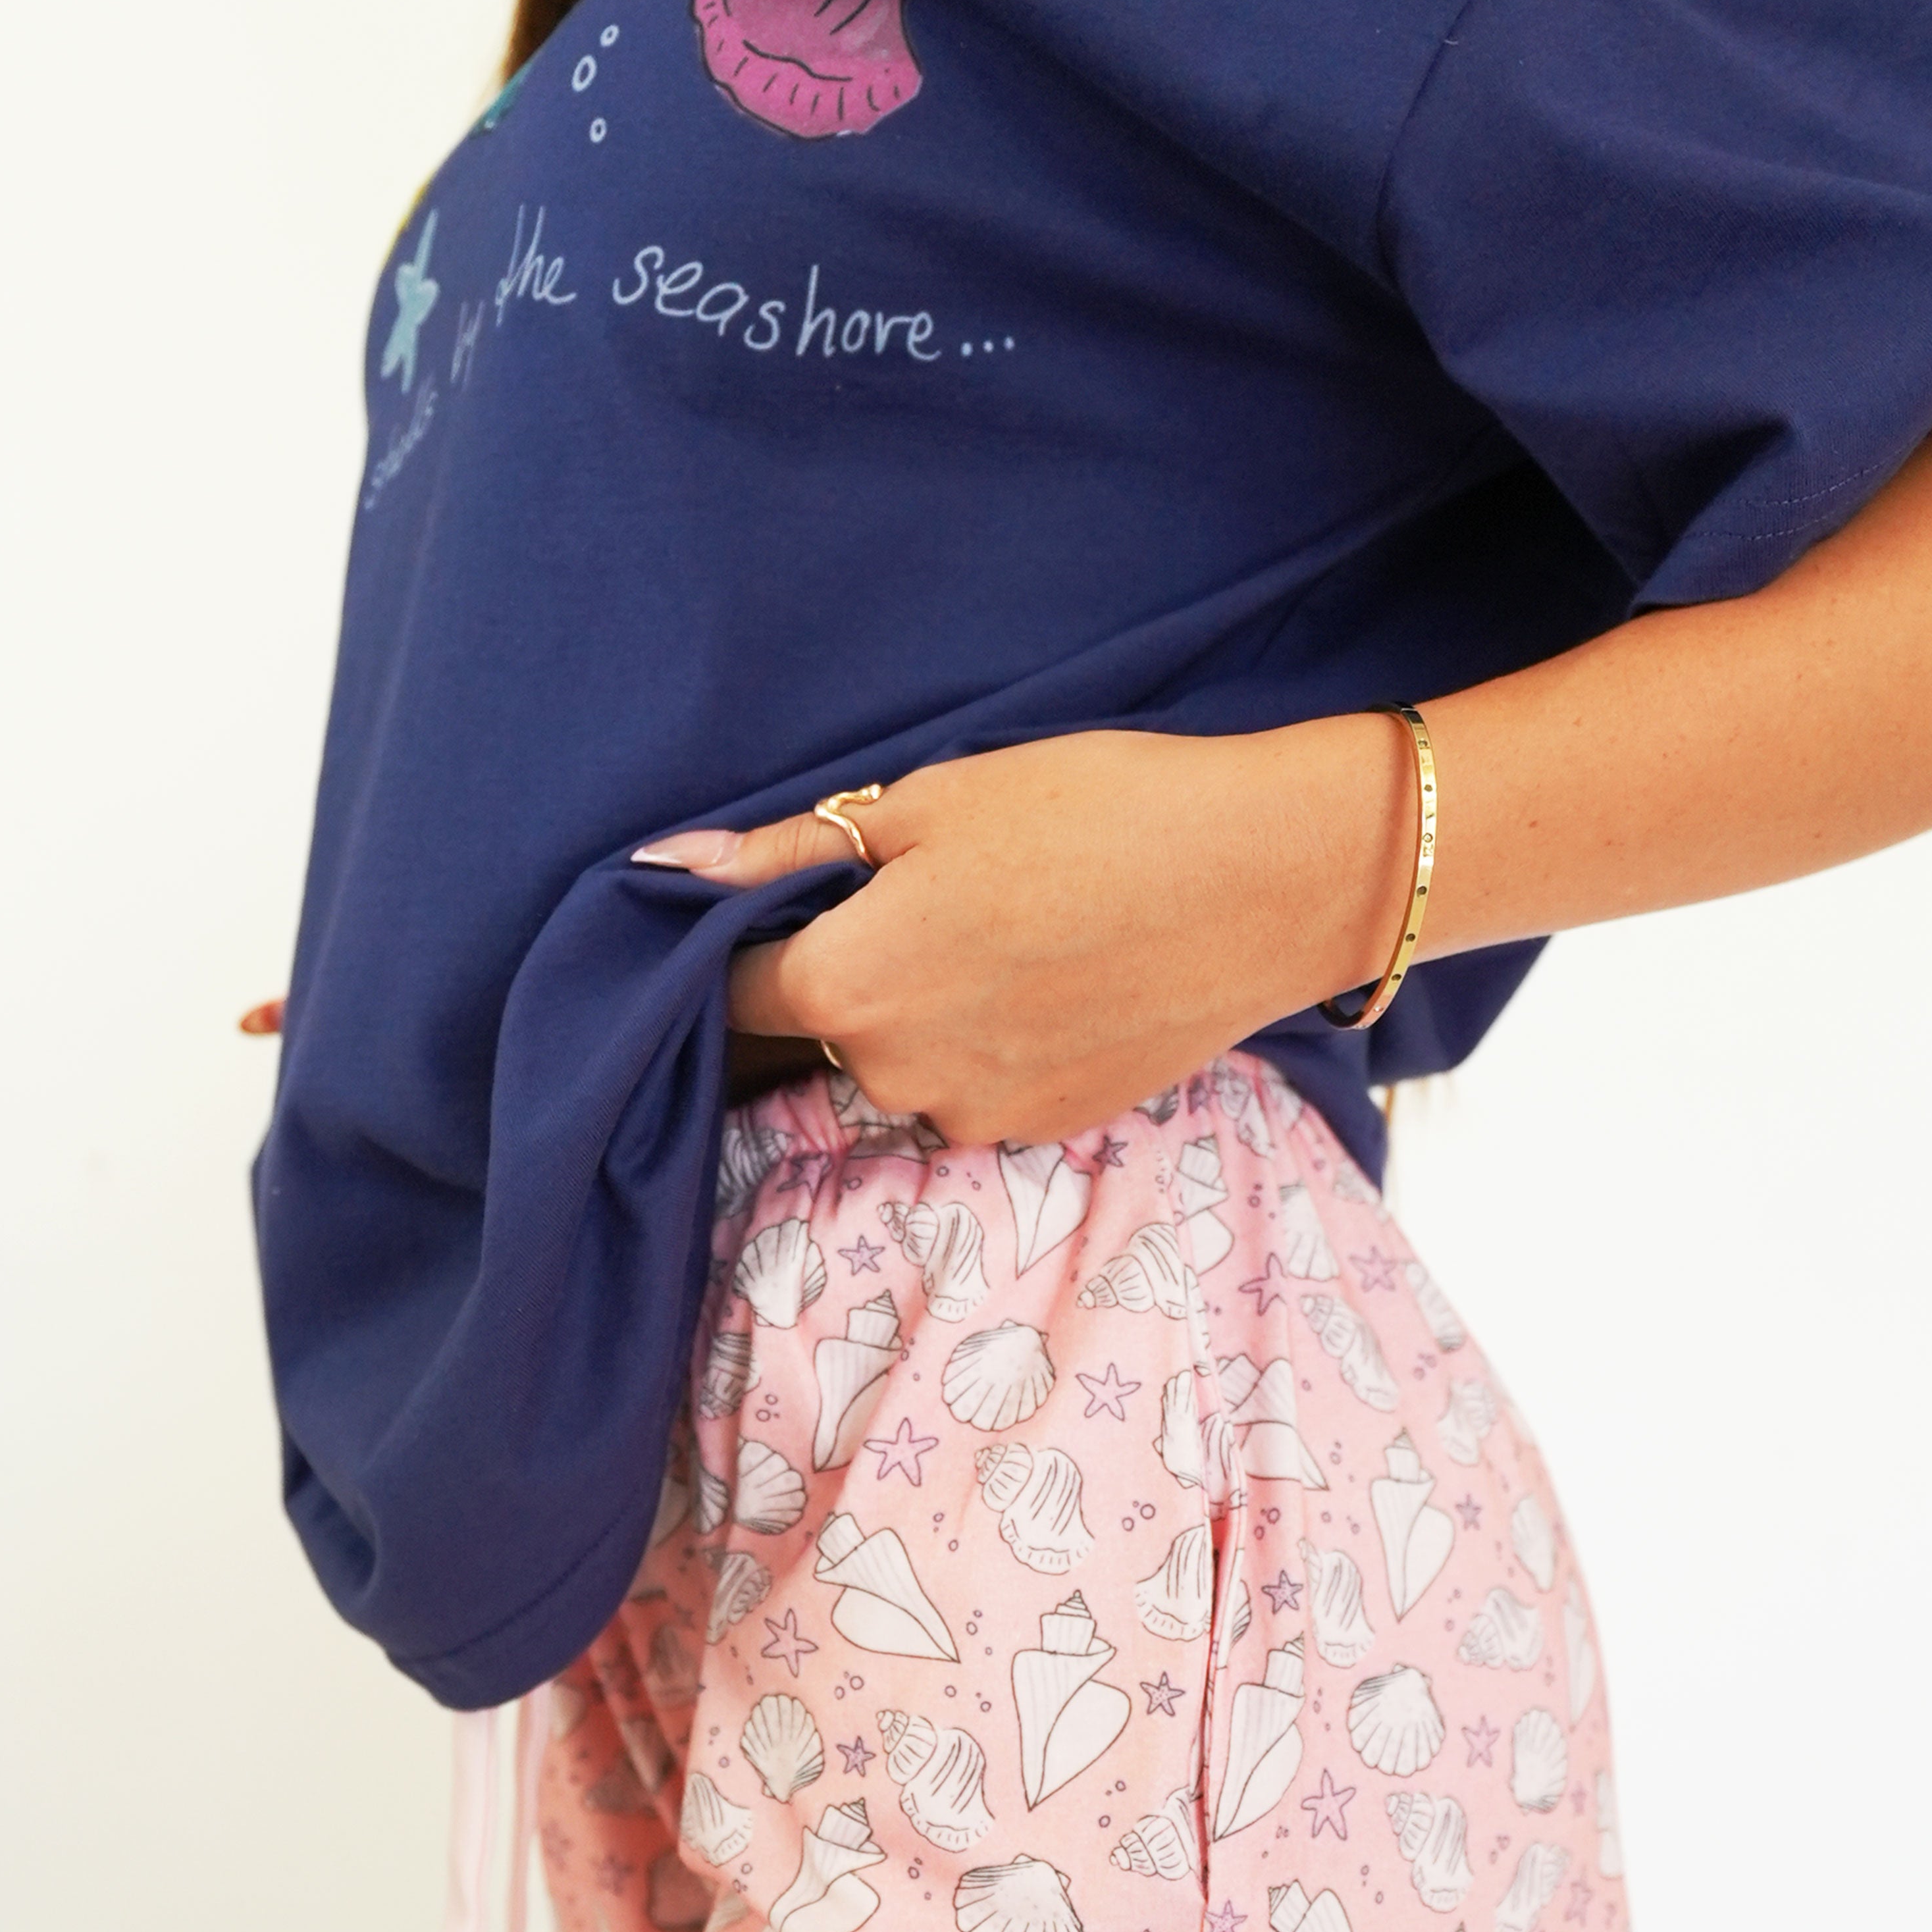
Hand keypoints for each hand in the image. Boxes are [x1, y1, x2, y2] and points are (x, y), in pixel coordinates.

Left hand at [633, 720, 1410, 1144]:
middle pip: (828, 1031)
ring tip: (1018, 931)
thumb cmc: (1095, 811)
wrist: (1268, 878)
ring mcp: (973, 1115)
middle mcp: (894, 1077)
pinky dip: (998, 1041)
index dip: (752, 939)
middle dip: (857, 970)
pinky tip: (1061, 976)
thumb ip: (789, 853)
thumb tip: (663, 866)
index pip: (735, 990)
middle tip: (945, 892)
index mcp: (846, 990)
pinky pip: (980, 1087)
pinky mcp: (1045, 1130)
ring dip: (931, 1012)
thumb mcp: (928, 801)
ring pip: (908, 1063)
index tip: (794, 901)